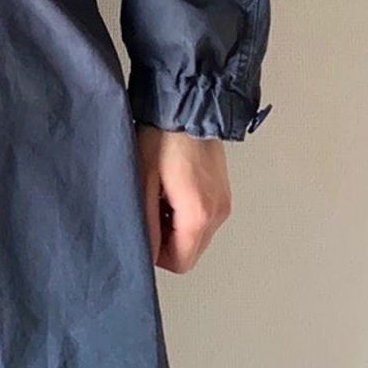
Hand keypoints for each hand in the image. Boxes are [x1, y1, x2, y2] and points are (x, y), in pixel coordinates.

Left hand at [135, 123, 232, 272]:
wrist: (187, 105)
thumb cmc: (161, 138)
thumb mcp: (143, 181)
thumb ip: (145, 222)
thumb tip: (146, 251)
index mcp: (199, 215)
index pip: (181, 262)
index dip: (157, 254)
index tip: (143, 230)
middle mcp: (218, 213)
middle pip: (191, 251)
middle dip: (167, 240)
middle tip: (148, 210)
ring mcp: (224, 202)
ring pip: (197, 235)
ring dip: (176, 226)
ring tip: (158, 195)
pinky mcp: (223, 190)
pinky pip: (204, 217)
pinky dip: (187, 213)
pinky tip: (171, 189)